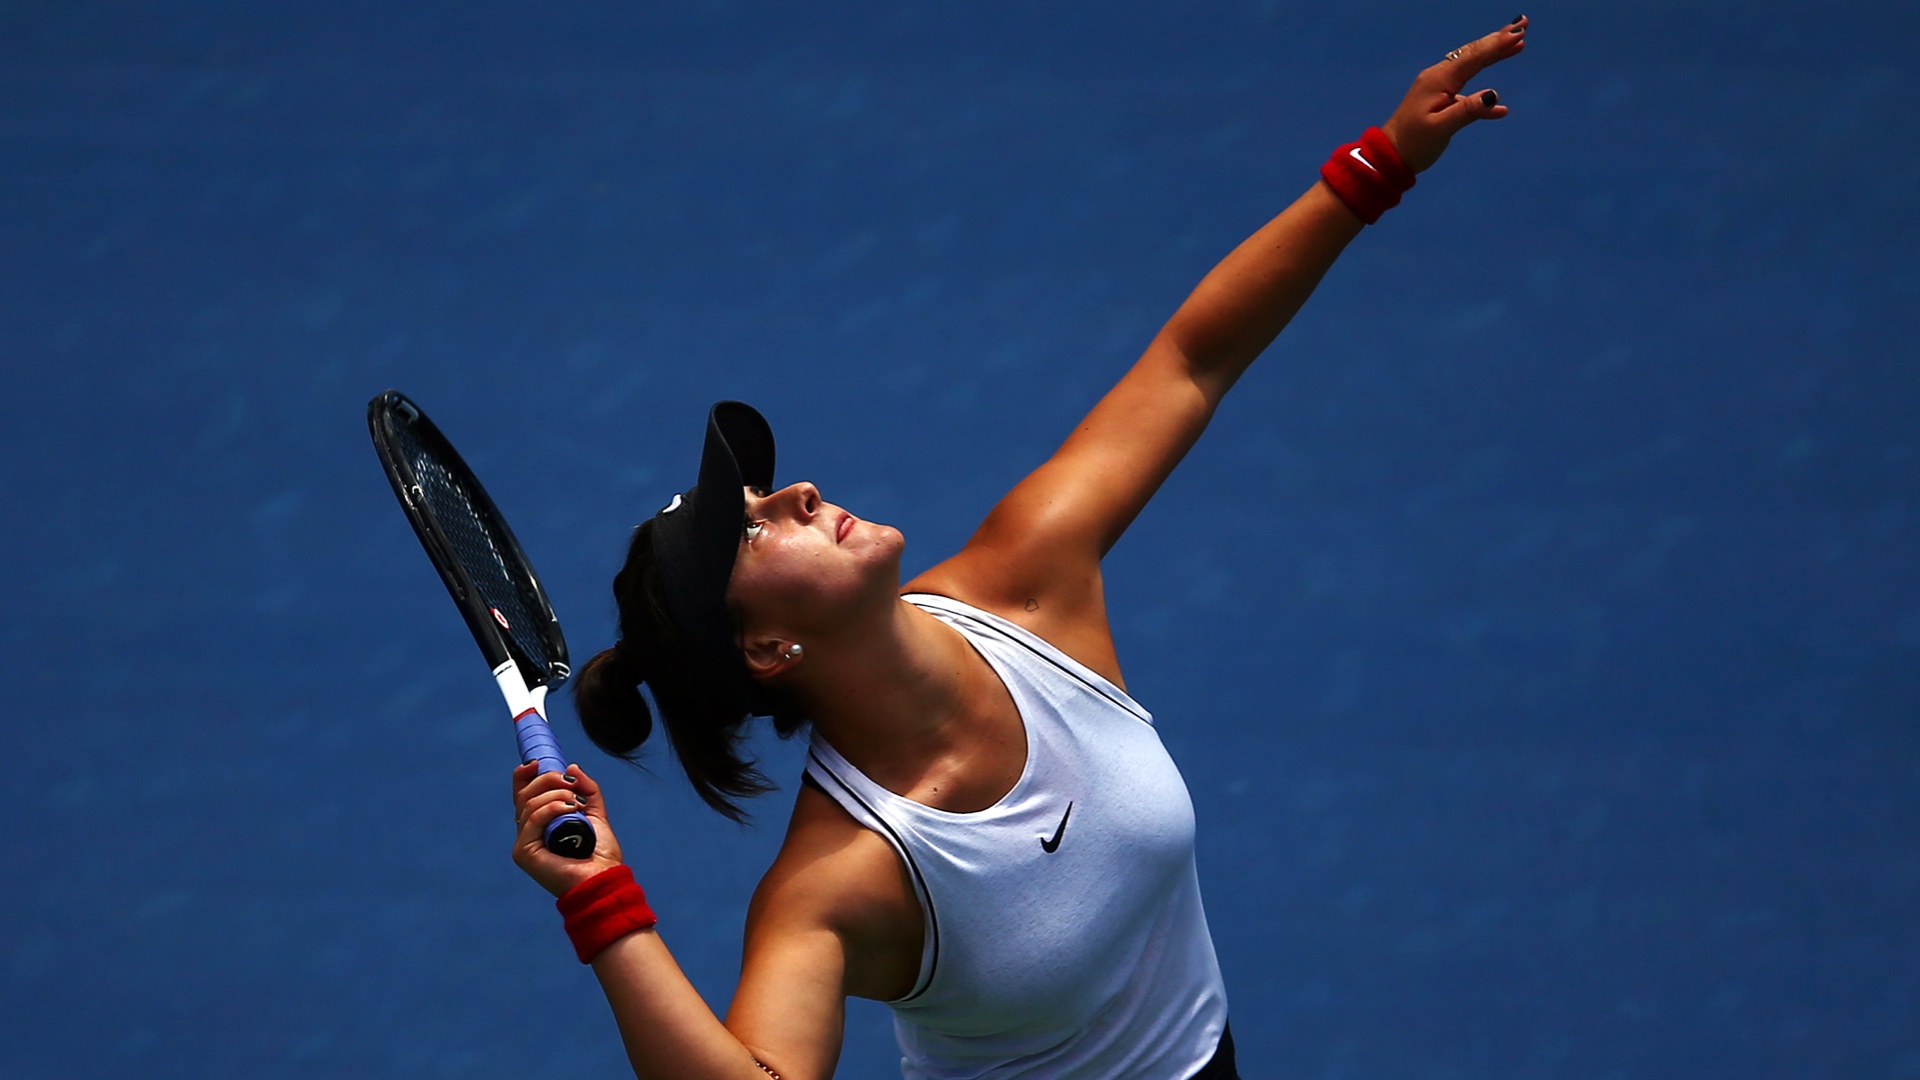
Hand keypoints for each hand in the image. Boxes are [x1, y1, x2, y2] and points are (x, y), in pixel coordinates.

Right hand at [511, 761, 626, 896]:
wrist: (603, 878)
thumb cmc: (599, 852)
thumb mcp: (594, 813)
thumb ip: (586, 790)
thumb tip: (572, 767)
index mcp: (540, 824)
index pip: (522, 794)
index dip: (525, 775)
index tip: (537, 762)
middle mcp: (527, 833)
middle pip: (524, 794)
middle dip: (548, 780)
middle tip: (570, 783)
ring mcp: (523, 843)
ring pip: (529, 803)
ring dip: (556, 796)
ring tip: (577, 804)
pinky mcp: (524, 852)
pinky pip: (532, 818)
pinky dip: (552, 808)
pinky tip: (570, 809)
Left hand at [1382, 15, 1528, 173]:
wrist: (1389, 155)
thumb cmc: (1413, 143)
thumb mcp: (1441, 129)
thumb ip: (1467, 111)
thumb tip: (1493, 95)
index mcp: (1439, 80)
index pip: (1473, 58)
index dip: (1497, 45)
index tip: (1518, 33)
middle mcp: (1438, 78)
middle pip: (1472, 54)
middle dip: (1498, 39)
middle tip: (1522, 23)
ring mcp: (1438, 88)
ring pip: (1470, 67)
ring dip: (1493, 55)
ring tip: (1517, 43)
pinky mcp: (1439, 101)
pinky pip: (1465, 92)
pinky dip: (1482, 96)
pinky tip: (1500, 108)